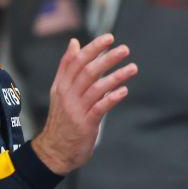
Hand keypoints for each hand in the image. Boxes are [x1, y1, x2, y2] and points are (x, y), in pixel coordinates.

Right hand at [31, 34, 136, 174]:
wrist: (54, 150)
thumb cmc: (62, 118)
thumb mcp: (60, 91)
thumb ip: (67, 67)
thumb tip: (74, 43)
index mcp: (62, 85)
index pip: (76, 60)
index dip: (93, 48)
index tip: (108, 37)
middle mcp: (68, 95)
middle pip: (88, 71)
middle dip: (107, 58)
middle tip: (125, 49)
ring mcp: (76, 109)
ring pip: (97, 87)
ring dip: (116, 76)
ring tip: (132, 68)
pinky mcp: (85, 124)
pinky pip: (100, 108)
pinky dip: (112, 98)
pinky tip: (124, 90)